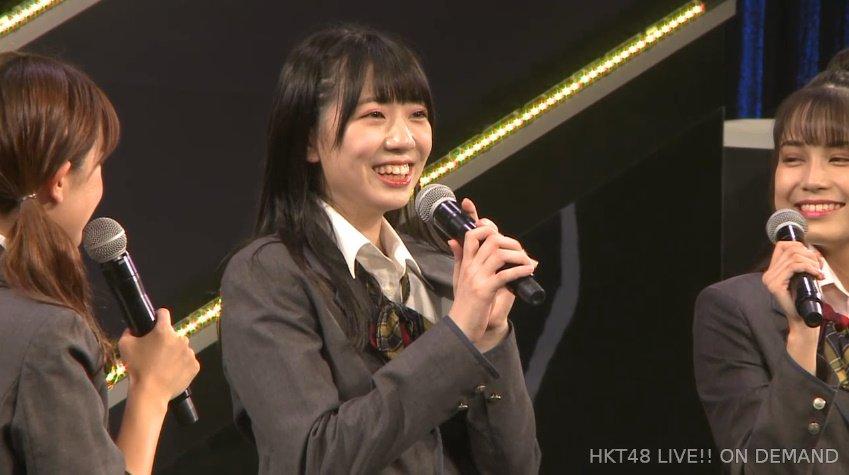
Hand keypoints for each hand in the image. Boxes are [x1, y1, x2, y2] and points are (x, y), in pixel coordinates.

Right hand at [118, 308, 199, 402]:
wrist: (150, 392)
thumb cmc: (137, 368)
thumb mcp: (125, 346)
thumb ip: (128, 332)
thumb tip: (132, 329)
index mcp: (164, 331)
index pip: (164, 314)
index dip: (158, 316)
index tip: (155, 322)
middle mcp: (180, 339)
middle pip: (173, 335)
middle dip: (166, 341)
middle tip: (156, 354)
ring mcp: (190, 353)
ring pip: (182, 348)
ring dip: (175, 353)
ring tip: (164, 366)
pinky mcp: (195, 366)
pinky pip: (188, 361)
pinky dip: (182, 365)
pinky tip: (171, 373)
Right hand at [447, 198, 536, 350]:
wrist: (461, 327)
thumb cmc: (464, 303)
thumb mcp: (458, 277)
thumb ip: (459, 258)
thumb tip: (452, 240)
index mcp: (465, 263)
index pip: (471, 235)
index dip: (486, 227)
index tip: (499, 232)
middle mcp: (470, 267)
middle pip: (490, 240)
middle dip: (511, 242)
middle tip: (520, 252)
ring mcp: (477, 278)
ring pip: (499, 254)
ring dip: (518, 256)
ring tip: (527, 262)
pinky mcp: (485, 291)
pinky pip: (505, 275)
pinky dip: (520, 271)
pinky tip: (529, 271)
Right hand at [762, 241, 822, 372]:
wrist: (802, 319)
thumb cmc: (805, 300)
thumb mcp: (803, 278)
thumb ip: (803, 265)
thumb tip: (813, 252)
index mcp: (772, 272)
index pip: (781, 246)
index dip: (798, 245)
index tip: (811, 256)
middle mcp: (768, 275)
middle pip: (789, 249)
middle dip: (808, 254)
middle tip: (819, 265)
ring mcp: (770, 280)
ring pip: (793, 257)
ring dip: (811, 262)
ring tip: (818, 271)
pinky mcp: (776, 286)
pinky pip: (793, 267)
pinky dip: (808, 267)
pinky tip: (816, 274)